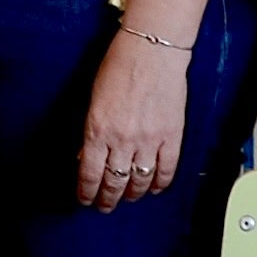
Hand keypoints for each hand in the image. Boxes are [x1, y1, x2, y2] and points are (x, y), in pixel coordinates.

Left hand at [77, 18, 194, 209]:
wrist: (151, 50)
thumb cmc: (119, 66)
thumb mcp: (94, 99)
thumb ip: (91, 130)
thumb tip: (85, 155)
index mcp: (97, 130)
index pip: (89, 173)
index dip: (87, 192)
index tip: (85, 200)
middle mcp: (121, 140)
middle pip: (113, 182)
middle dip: (107, 198)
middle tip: (105, 206)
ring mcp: (148, 140)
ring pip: (139, 180)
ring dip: (132, 194)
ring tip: (128, 198)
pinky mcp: (171, 137)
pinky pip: (166, 170)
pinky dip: (159, 183)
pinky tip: (154, 187)